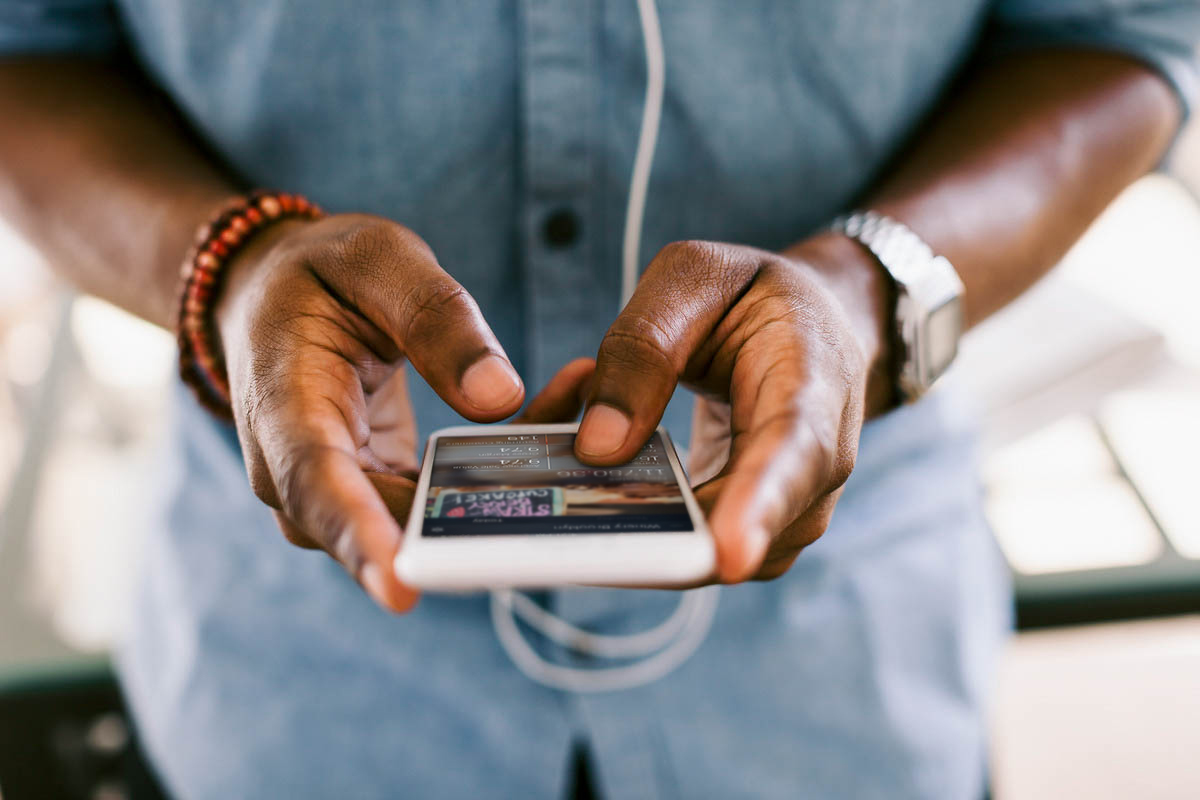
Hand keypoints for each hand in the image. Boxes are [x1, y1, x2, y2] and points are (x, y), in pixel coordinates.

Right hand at [215, 214, 530, 611]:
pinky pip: (442, 503)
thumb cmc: (322, 276)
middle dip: (473, 522)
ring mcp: (341, 491)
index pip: (315, 485)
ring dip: (503, 487)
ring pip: (424, 522)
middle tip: (562, 498)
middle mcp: (301, 470)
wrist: (279, 298)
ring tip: (576, 434)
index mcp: (284, 405)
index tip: (402, 590)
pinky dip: (500, 471)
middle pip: (383, 524)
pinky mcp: (380, 493)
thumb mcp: (378, 261)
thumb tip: (499, 398)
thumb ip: (436, 319)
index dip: (359, 539)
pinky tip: (556, 422)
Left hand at [574, 234, 893, 581]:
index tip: (729, 556)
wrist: (812, 327)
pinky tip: (594, 460)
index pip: (794, 452)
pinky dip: (626, 513)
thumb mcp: (694, 279)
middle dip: (645, 534)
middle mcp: (814, 465)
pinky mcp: (748, 531)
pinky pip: (683, 547)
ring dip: (620, 514)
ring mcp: (787, 511)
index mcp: (812, 382)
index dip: (759, 506)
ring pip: (700, 555)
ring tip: (563, 447)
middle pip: (740, 530)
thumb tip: (599, 448)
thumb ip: (644, 350)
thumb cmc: (755, 296)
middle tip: (558, 513)